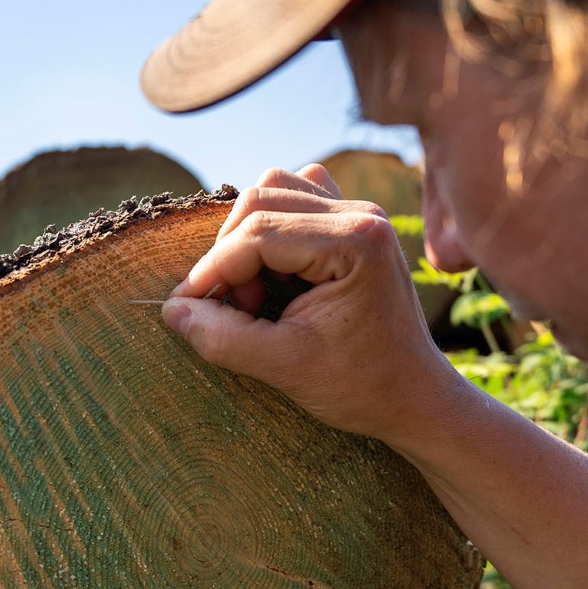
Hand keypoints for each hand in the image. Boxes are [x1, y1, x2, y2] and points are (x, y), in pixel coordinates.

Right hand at [162, 164, 464, 442]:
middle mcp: (361, 214)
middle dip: (230, 254)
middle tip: (233, 309)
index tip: (186, 307)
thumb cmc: (364, 386)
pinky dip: (271, 231)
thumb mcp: (286, 367)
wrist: (415, 398)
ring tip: (255, 296)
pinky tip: (275, 277)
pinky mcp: (353, 224)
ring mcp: (359, 214)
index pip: (258, 234)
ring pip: (275, 190)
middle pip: (261, 198)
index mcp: (355, 241)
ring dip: (248, 239)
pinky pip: (296, 199)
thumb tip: (172, 310)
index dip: (212, 270)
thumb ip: (225, 338)